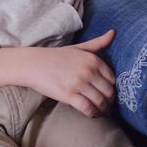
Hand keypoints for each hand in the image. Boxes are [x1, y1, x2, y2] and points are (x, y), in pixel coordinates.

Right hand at [1, 32, 117, 117]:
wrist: (33, 64)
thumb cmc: (57, 56)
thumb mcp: (79, 47)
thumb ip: (98, 42)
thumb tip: (113, 32)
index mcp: (93, 60)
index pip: (112, 79)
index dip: (112, 88)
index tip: (109, 94)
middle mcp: (88, 71)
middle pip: (108, 92)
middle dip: (110, 101)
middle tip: (108, 106)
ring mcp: (79, 83)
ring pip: (100, 101)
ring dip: (103, 109)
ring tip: (102, 112)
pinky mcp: (68, 95)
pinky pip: (87, 108)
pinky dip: (92, 113)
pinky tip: (91, 114)